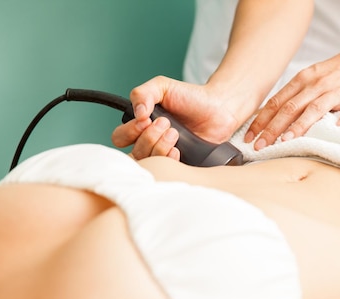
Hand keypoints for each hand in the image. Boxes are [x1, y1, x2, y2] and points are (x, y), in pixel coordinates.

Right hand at [111, 76, 239, 159]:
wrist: (219, 108)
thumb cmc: (191, 97)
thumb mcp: (163, 87)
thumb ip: (142, 93)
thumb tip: (137, 114)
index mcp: (141, 127)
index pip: (120, 138)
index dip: (130, 131)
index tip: (146, 119)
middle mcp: (150, 144)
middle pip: (134, 152)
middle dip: (148, 138)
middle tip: (167, 124)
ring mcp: (165, 156)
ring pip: (150, 162)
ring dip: (160, 147)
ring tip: (175, 133)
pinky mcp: (181, 165)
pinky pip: (168, 171)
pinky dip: (170, 160)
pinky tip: (179, 149)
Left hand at [244, 46, 339, 149]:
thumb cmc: (336, 72)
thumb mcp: (310, 78)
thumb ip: (294, 96)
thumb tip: (270, 117)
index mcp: (302, 80)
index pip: (276, 102)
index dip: (261, 120)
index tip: (249, 136)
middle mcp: (316, 85)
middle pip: (290, 108)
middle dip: (272, 128)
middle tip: (260, 145)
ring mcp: (337, 91)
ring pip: (314, 109)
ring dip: (299, 126)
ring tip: (287, 140)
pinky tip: (338, 130)